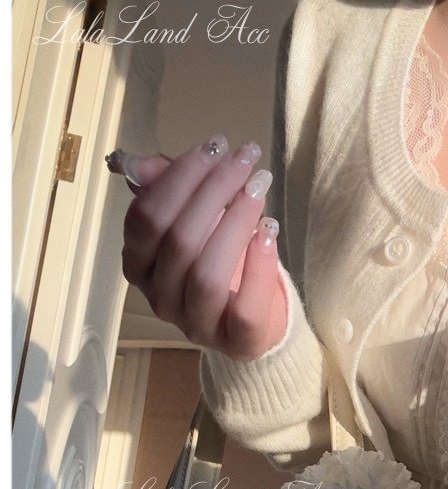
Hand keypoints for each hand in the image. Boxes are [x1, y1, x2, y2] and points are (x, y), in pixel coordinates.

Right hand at [108, 134, 286, 359]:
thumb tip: (137, 162)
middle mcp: (160, 298)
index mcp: (139, 265)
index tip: (215, 145)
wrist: (257, 319)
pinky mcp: (236, 343)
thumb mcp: (194, 218)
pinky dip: (258, 268)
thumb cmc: (220, 260)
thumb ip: (166, 188)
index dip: (178, 178)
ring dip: (235, 223)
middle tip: (245, 158)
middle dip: (213, 190)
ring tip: (259, 187)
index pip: (146, 219)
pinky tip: (269, 231)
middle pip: (178, 240)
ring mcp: (196, 325)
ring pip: (207, 274)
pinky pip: (244, 310)